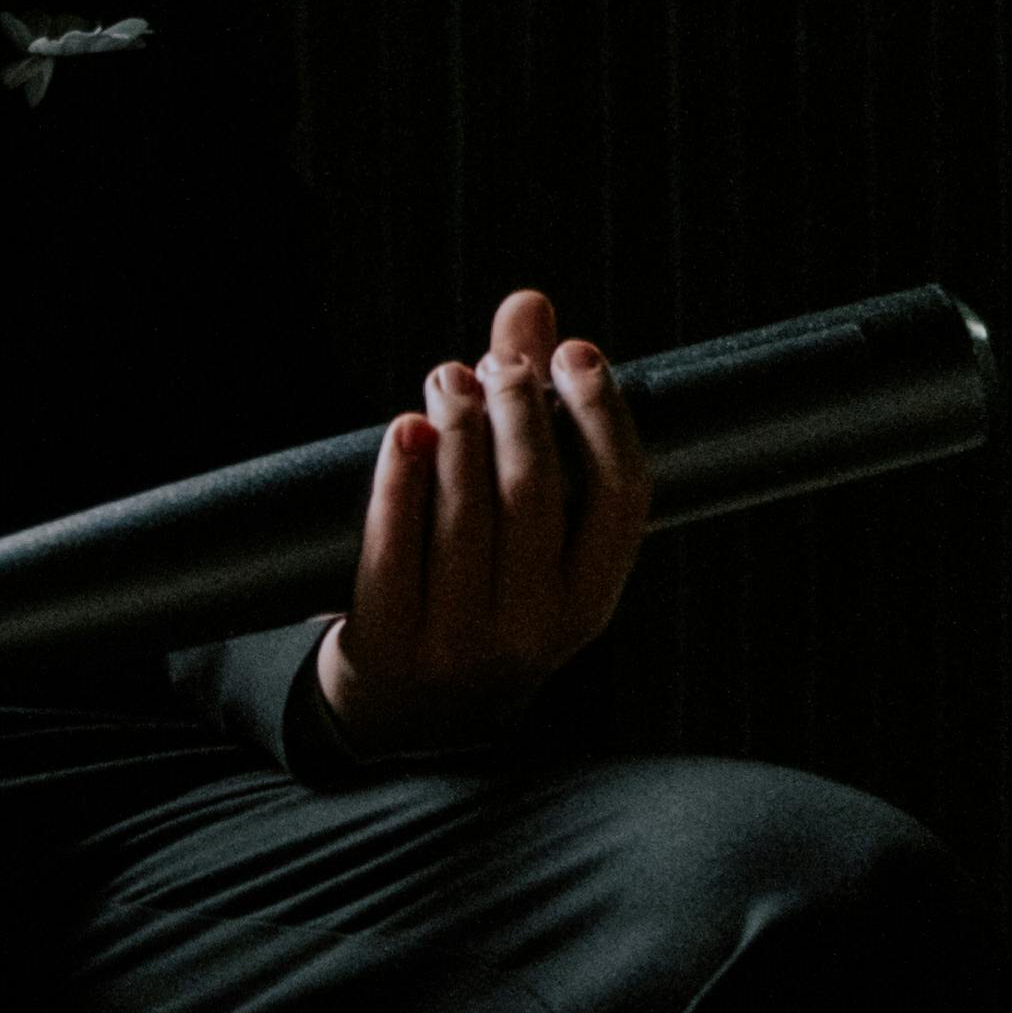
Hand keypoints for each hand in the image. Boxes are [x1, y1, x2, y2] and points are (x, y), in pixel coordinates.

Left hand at [314, 287, 650, 754]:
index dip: (602, 415)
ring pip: (467, 517)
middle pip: (537, 494)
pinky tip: (405, 432)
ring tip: (445, 381)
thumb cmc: (478, 587)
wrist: (402, 708)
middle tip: (493, 365)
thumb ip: (533, 412)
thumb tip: (530, 304)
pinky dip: (399, 482)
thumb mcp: (522, 524)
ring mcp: (462, 645)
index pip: (620, 496)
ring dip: (458, 433)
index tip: (576, 351)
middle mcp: (537, 629)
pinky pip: (394, 550)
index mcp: (591, 600)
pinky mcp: (390, 647)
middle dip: (517, 412)